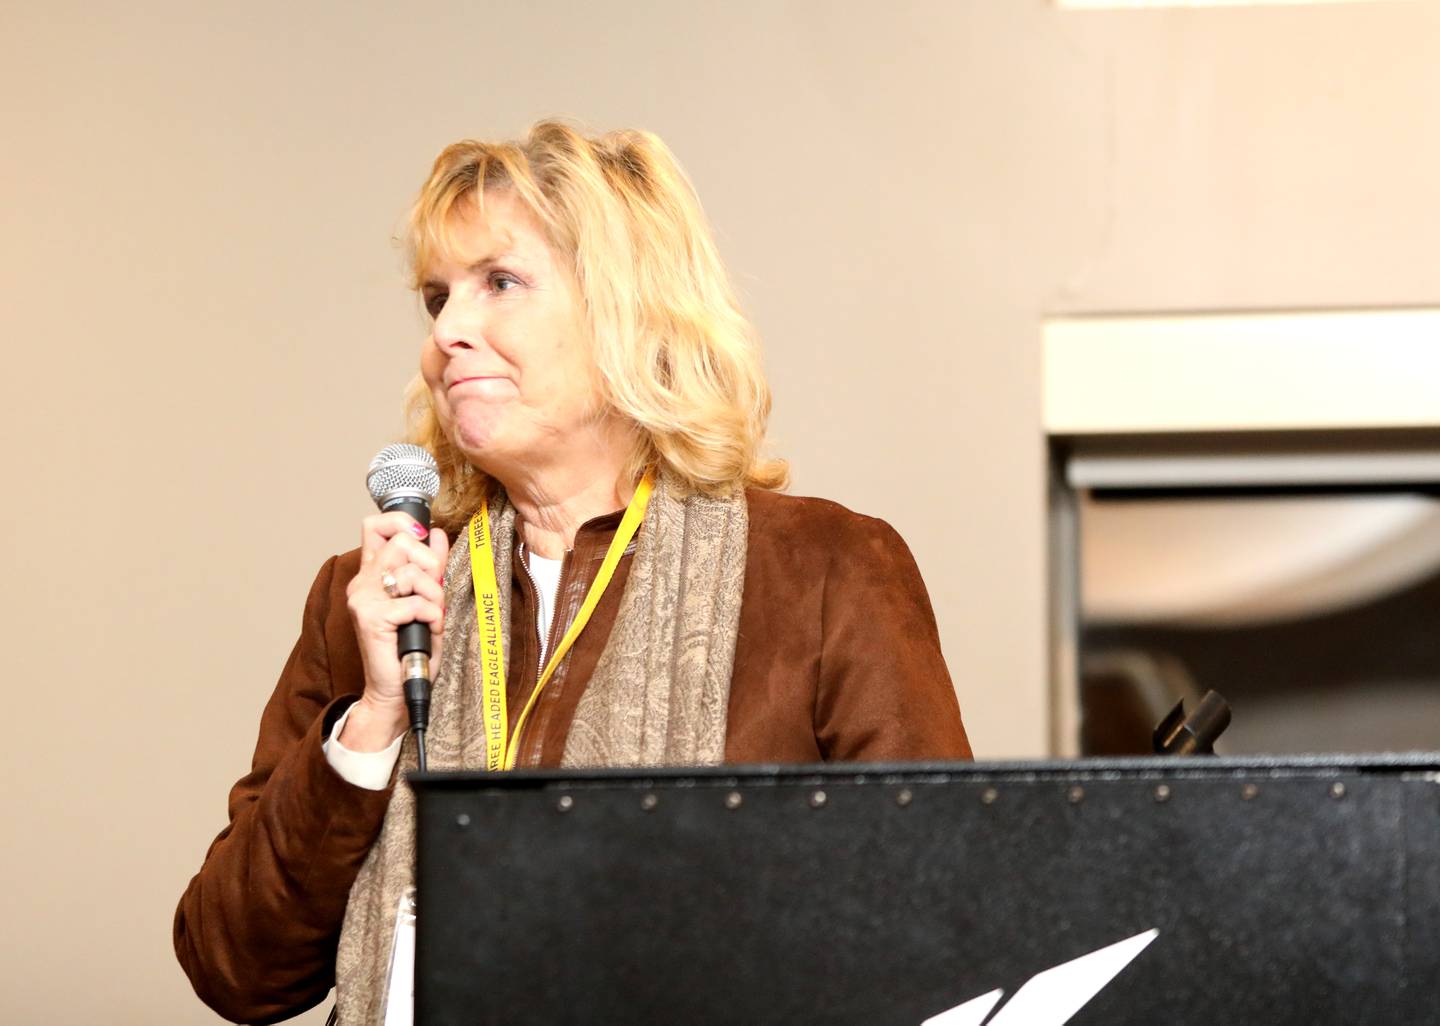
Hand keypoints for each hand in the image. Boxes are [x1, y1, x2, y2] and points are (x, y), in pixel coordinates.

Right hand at [342, 512, 449, 750]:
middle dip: (430, 563)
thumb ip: (431, 567)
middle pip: (401, 541)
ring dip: (435, 596)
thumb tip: (438, 534)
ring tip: (432, 618)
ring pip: (413, 572)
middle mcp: (363, 582)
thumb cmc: (412, 649)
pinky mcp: (371, 617)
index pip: (376, 526)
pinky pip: (416, 602)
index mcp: (373, 575)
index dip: (402, 522)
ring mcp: (363, 599)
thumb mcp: (428, 600)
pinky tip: (428, 630)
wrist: (398, 688)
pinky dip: (432, 617)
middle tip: (434, 592)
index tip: (423, 537)